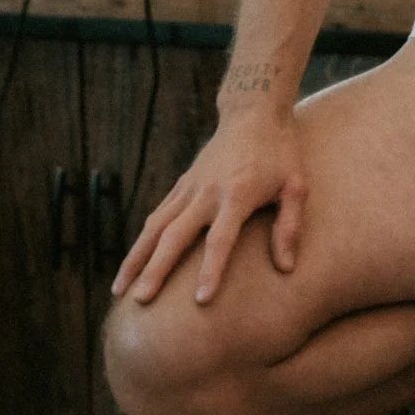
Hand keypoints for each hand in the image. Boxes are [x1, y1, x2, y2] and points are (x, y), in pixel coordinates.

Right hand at [111, 110, 307, 305]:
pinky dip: (141, 240)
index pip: (221, 239)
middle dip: (157, 270)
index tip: (201, 300)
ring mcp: (190, 187)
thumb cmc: (281, 153)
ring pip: (155, 226)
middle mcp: (207, 192)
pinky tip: (131, 264)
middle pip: (175, 235)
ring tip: (118, 290)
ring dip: (136, 258)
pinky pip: (157, 215)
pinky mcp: (181, 184)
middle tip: (142, 301)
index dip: (211, 270)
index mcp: (238, 194)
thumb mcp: (296, 186)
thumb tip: (286, 268)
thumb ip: (290, 226)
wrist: (253, 113)